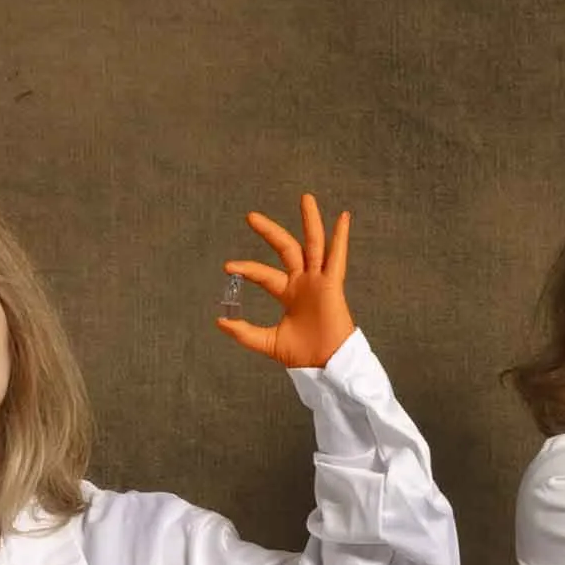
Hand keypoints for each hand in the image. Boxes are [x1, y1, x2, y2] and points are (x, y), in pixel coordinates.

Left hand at [214, 192, 359, 370]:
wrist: (325, 366)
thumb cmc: (303, 355)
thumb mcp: (268, 341)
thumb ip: (245, 332)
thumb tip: (220, 320)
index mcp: (289, 294)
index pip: (265, 275)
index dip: (247, 269)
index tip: (228, 267)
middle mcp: (304, 282)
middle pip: (287, 249)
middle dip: (270, 232)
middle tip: (250, 217)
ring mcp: (319, 281)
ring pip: (314, 244)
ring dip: (310, 221)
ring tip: (305, 198)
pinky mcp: (332, 285)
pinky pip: (337, 258)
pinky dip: (341, 238)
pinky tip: (343, 218)